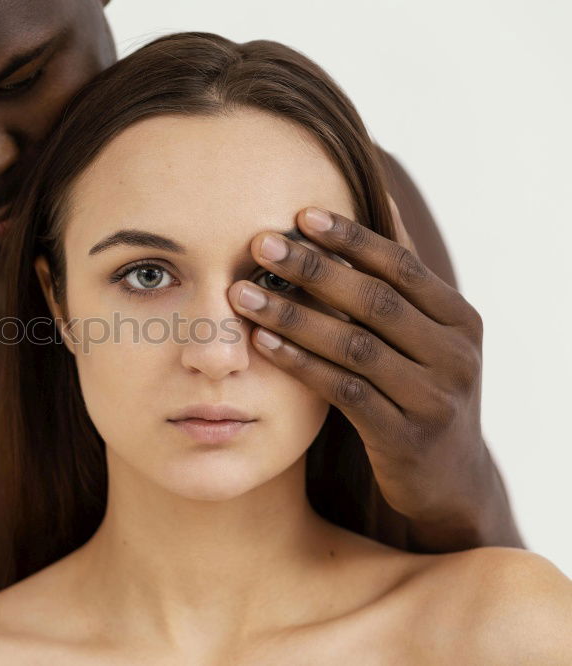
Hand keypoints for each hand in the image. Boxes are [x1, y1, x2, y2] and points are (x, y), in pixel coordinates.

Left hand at [227, 200, 497, 542]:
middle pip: (374, 301)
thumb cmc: (421, 392)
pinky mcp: (404, 437)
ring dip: (293, 316)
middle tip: (260, 244)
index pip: (401, 265)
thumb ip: (402, 281)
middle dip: (313, 268)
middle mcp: (455, 355)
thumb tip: (379, 198)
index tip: (301, 214)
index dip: (351, 238)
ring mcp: (433, 398)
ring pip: (354, 346)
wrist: (449, 480)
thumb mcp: (426, 337)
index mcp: (460, 319)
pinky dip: (300, 363)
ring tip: (243, 294)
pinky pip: (344, 391)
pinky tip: (262, 343)